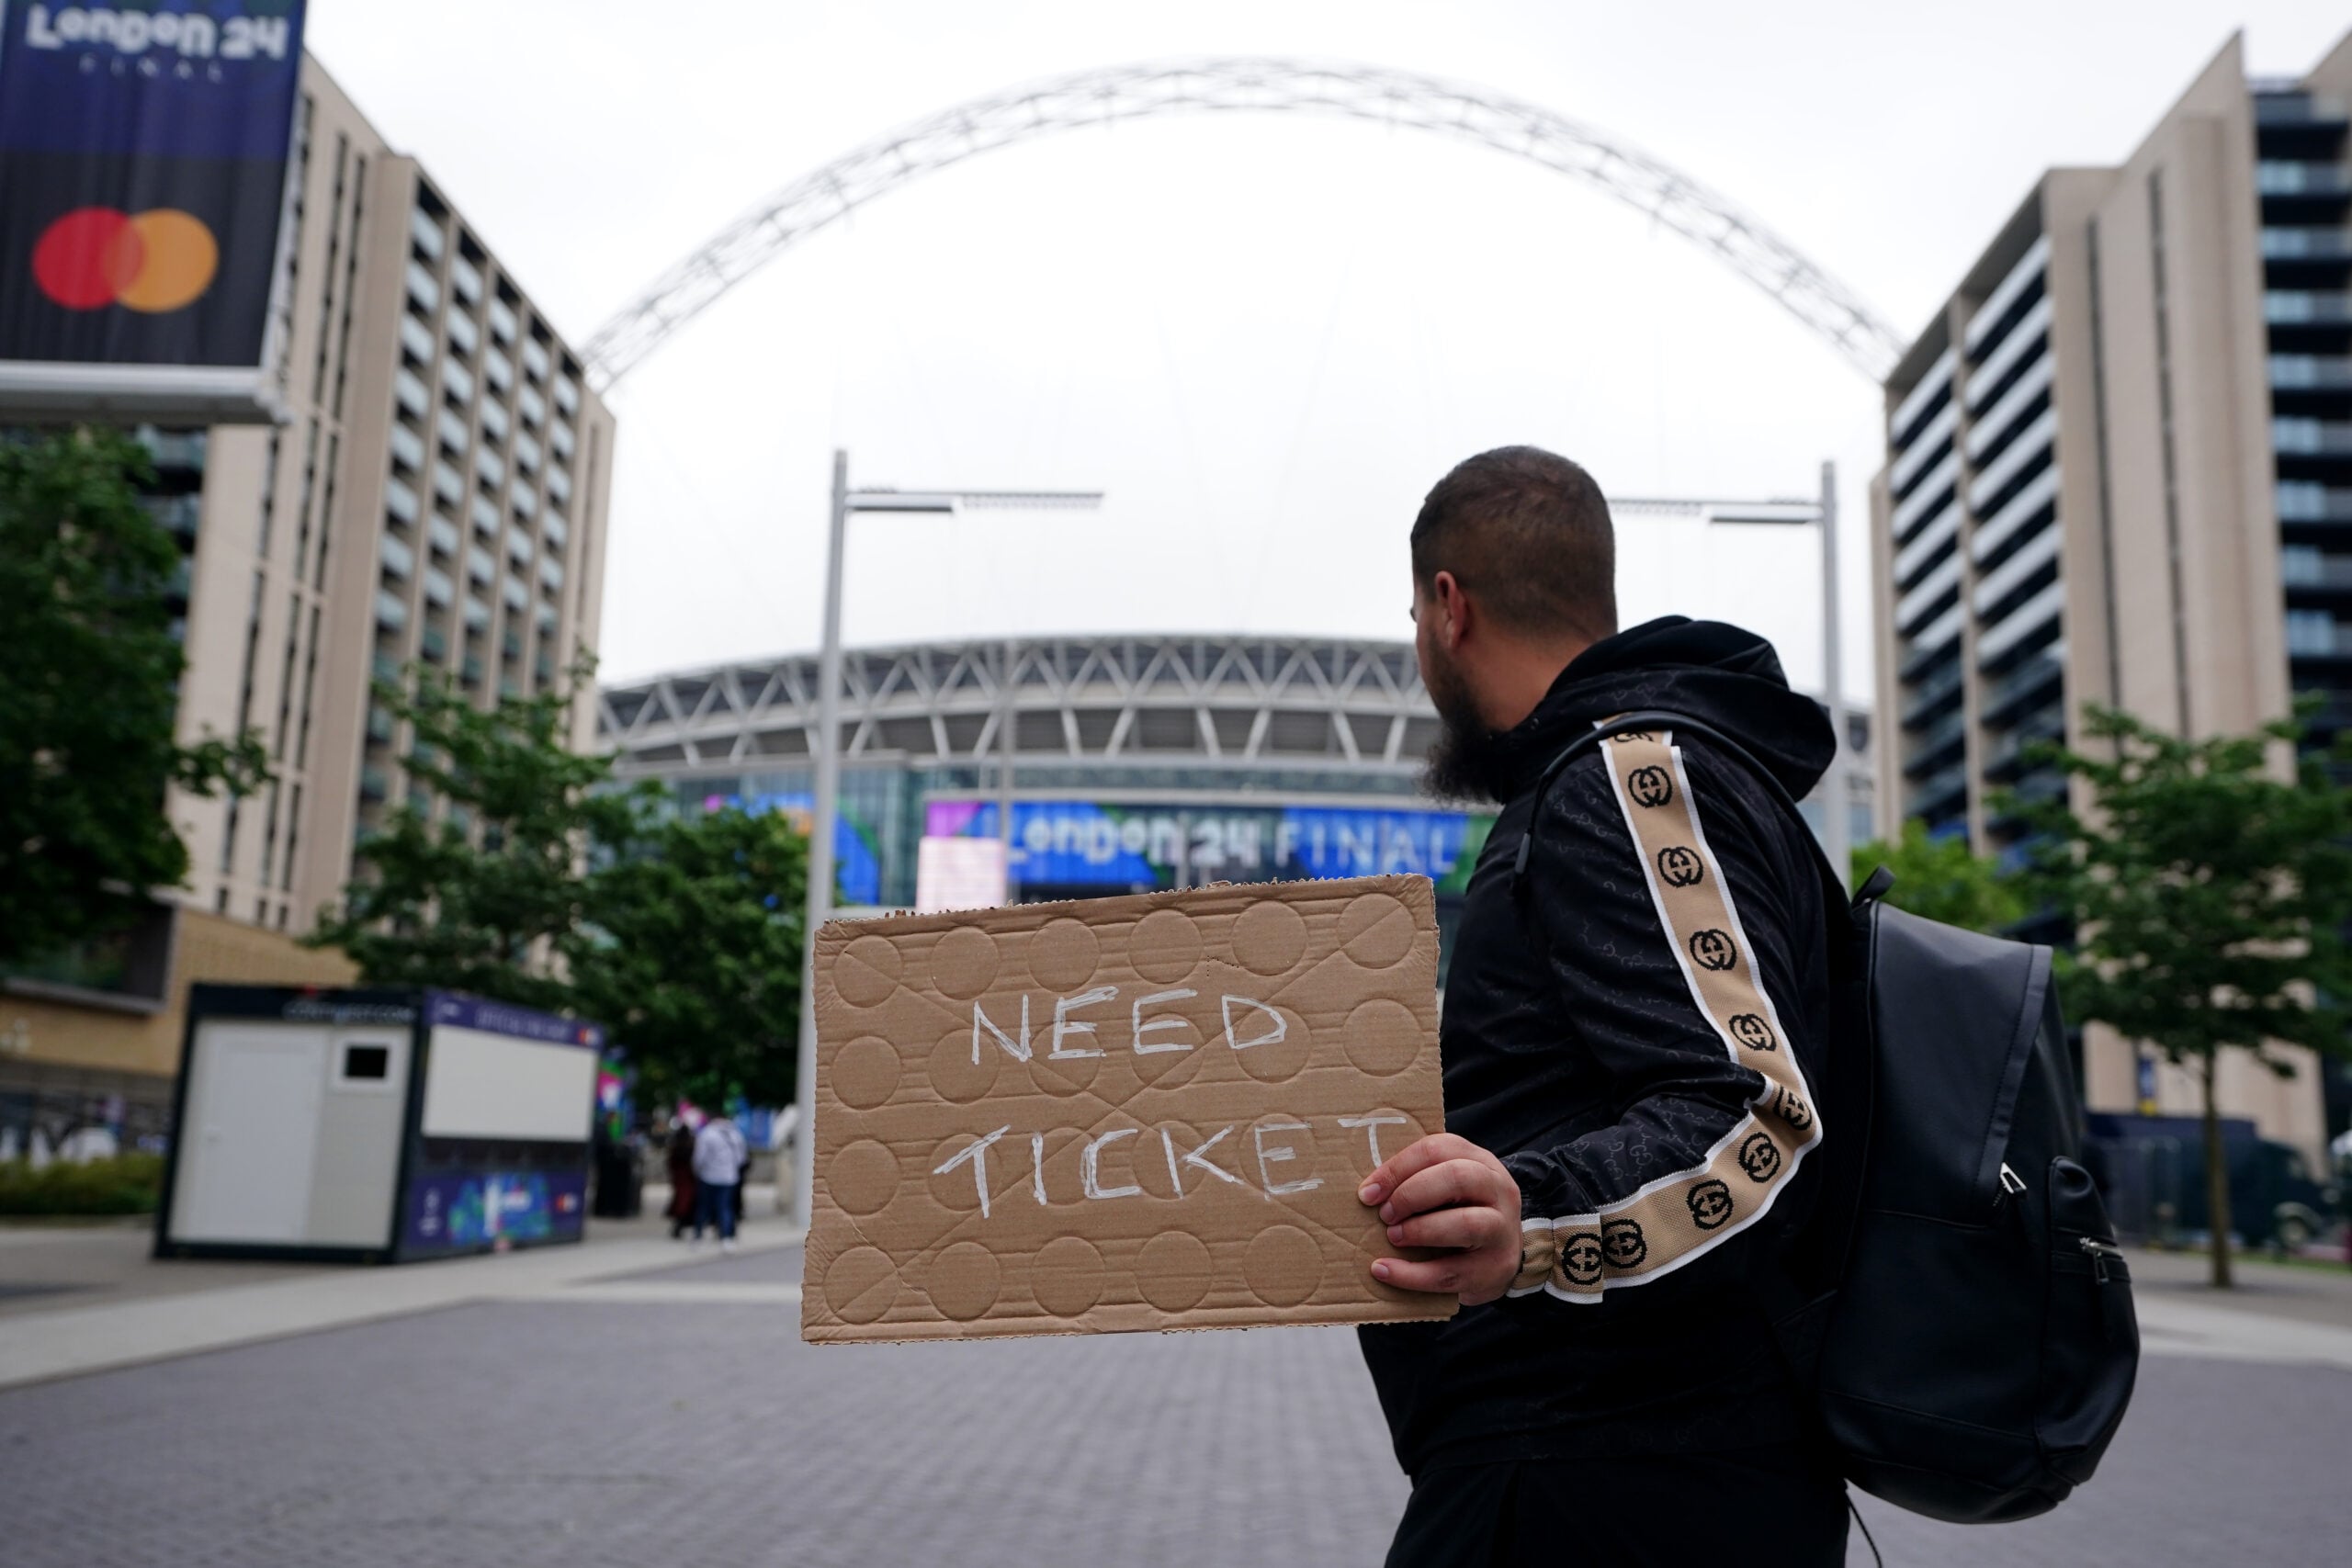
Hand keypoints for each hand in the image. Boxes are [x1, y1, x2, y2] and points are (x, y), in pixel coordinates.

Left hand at [1357, 1133, 1522, 1306]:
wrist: (1502, 1261)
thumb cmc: (1461, 1215)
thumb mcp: (1450, 1189)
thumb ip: (1418, 1179)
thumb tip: (1368, 1189)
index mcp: (1481, 1162)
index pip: (1438, 1149)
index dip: (1398, 1168)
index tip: (1368, 1191)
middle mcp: (1498, 1191)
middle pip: (1457, 1178)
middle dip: (1411, 1194)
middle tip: (1385, 1214)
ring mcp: (1501, 1231)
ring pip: (1464, 1224)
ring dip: (1419, 1230)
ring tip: (1392, 1237)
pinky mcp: (1492, 1270)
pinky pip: (1449, 1272)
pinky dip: (1411, 1274)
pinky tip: (1385, 1270)